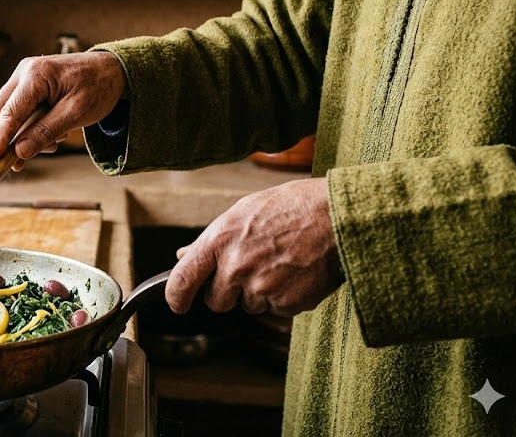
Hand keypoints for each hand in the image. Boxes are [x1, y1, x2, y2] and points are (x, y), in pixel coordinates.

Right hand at [0, 51, 126, 169]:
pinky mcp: (28, 84)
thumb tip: (19, 153)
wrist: (112, 69)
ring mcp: (24, 76)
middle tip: (18, 163)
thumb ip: (46, 132)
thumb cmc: (99, 87)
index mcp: (36, 74)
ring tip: (52, 144)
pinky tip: (51, 134)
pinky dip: (28, 127)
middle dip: (7, 140)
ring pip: (8, 113)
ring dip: (22, 135)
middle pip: (0, 112)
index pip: (10, 113)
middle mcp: (24, 71)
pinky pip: (19, 110)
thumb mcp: (76, 114)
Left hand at [167, 178, 343, 317]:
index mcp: (220, 240)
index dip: (176, 296)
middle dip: (228, 293)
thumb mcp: (244, 212)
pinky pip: (276, 309)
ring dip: (260, 292)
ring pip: (249, 305)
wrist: (339, 217)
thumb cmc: (292, 207)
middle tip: (252, 269)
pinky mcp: (286, 304)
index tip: (178, 303)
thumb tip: (183, 255)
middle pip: (216, 301)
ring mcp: (261, 288)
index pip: (182, 279)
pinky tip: (297, 271)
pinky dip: (285, 297)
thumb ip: (212, 240)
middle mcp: (236, 267)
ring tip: (282, 261)